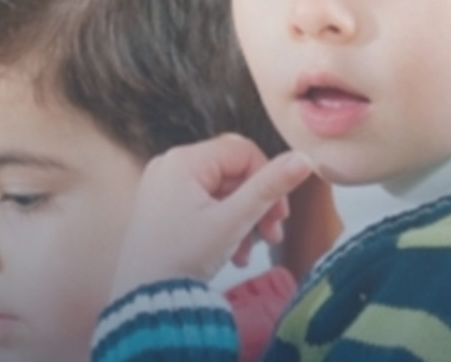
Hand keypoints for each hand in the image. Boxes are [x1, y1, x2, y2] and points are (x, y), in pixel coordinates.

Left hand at [109, 133, 313, 298]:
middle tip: (273, 233)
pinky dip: (224, 225)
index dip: (269, 179)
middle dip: (257, 205)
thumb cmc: (182, 259)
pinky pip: (206, 205)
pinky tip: (233, 253)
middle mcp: (170, 166)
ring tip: (249, 252)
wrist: (145, 300)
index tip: (281, 214)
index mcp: (183, 161)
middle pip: (234, 172)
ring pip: (222, 192)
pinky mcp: (164, 206)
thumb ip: (270, 187)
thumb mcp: (233, 221)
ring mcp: (165, 186)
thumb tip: (304, 158)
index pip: (244, 152)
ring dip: (244, 220)